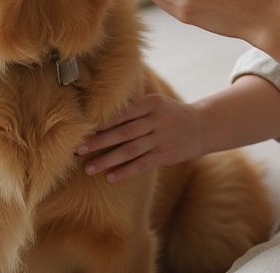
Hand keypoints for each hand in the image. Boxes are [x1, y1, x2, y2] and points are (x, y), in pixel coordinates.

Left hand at [76, 93, 204, 181]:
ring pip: (130, 151)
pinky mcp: (166, 155)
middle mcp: (157, 120)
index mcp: (152, 103)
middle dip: (99, 141)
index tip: (82, 129)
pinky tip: (110, 177)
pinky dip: (125, 171)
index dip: (102, 122)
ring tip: (88, 168)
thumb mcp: (156, 102)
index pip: (123, 113)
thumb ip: (133, 105)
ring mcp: (162, 139)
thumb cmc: (169, 114)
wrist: (201, 127)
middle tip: (78, 149)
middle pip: (123, 132)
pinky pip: (142, 164)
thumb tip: (100, 106)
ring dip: (107, 160)